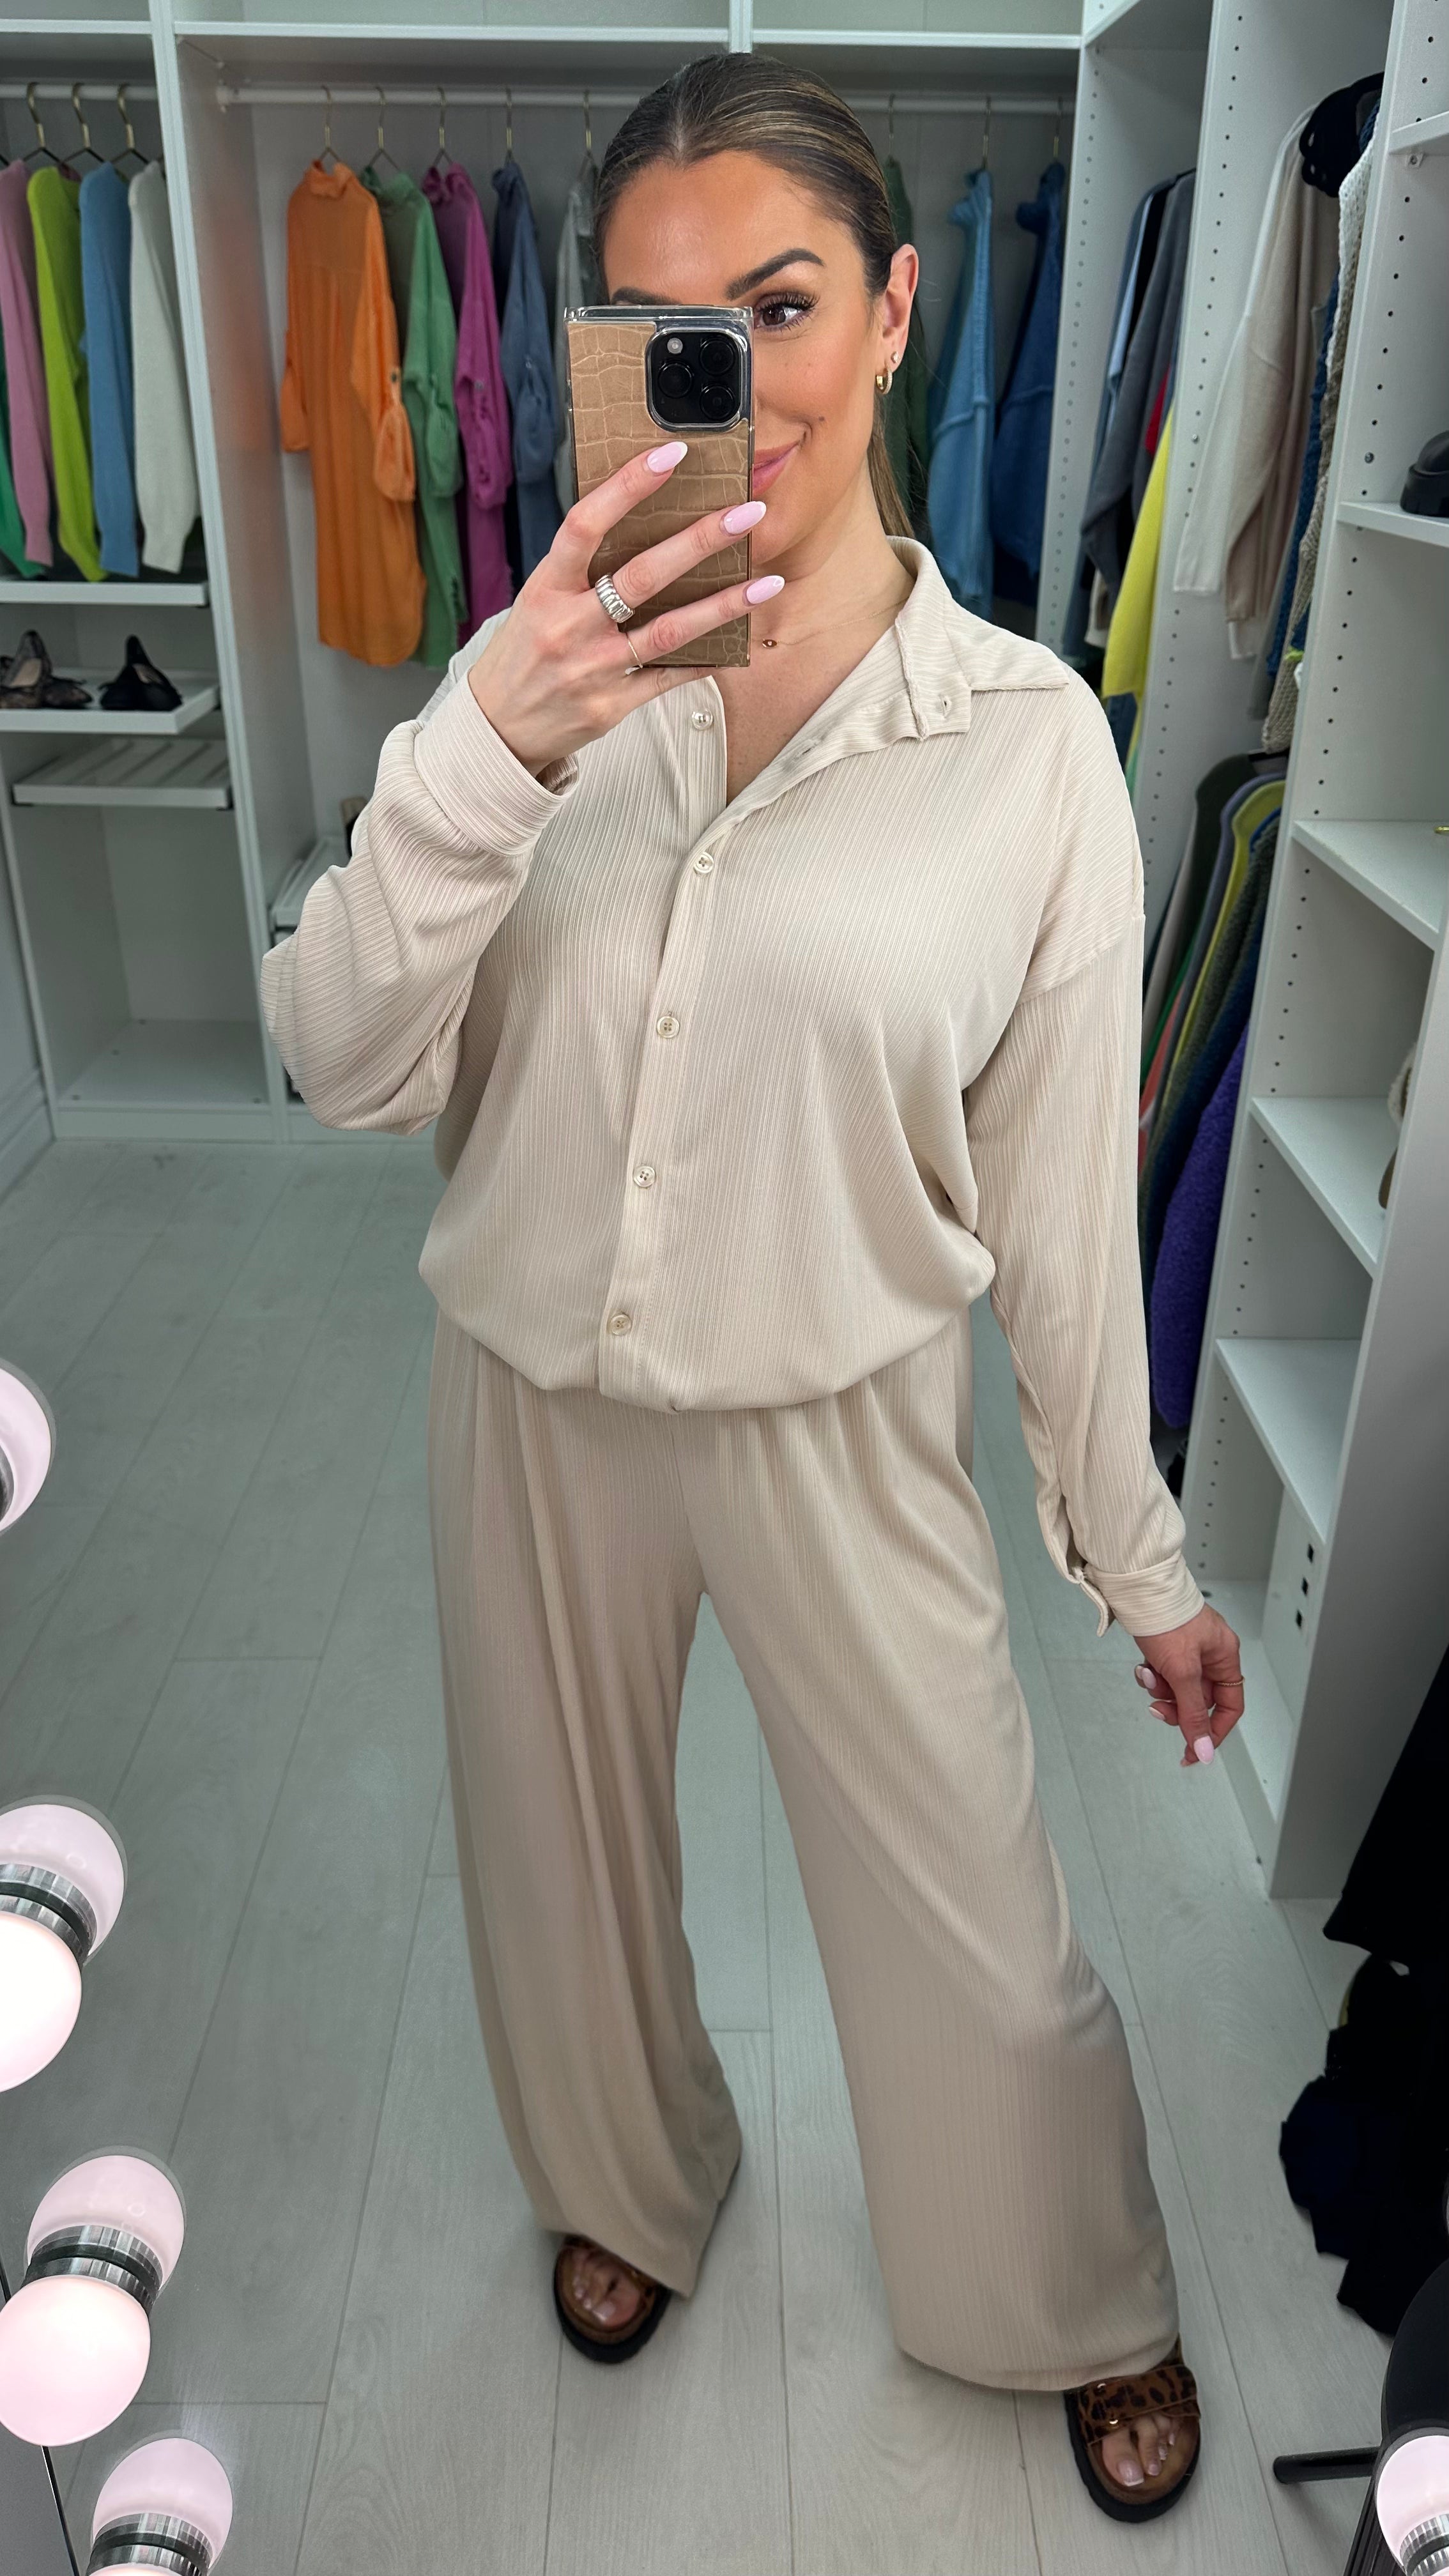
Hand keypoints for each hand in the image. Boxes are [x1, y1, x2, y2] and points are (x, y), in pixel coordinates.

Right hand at [466, 440, 782, 775]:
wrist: (499, 729)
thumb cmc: (525, 653)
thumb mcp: (537, 600)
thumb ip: (580, 567)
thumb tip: (638, 519)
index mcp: (546, 588)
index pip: (585, 524)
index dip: (628, 486)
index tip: (671, 454)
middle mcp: (569, 626)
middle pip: (641, 575)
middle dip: (698, 541)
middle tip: (747, 513)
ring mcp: (592, 668)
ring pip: (667, 630)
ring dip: (723, 605)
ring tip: (767, 583)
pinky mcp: (611, 706)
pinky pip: (668, 678)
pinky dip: (705, 661)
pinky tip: (738, 645)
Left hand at [1131, 1604, 1244, 1769]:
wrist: (1137, 1589)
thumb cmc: (1167, 1617)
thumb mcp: (1182, 1672)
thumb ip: (1194, 1713)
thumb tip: (1204, 1749)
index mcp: (1225, 1657)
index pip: (1229, 1707)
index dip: (1213, 1732)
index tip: (1195, 1750)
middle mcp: (1210, 1654)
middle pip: (1199, 1701)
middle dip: (1176, 1707)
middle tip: (1158, 1708)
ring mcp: (1188, 1650)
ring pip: (1177, 1689)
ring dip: (1159, 1689)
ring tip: (1148, 1673)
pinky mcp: (1168, 1647)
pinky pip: (1163, 1674)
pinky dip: (1151, 1674)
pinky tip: (1143, 1664)